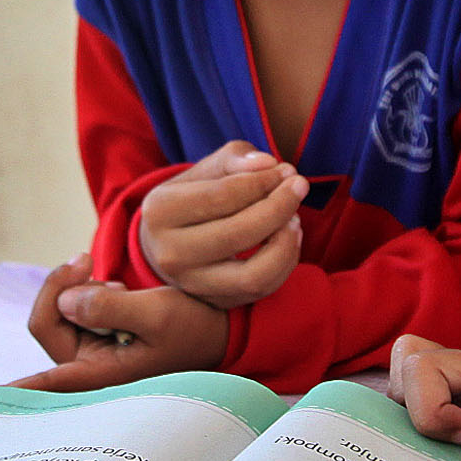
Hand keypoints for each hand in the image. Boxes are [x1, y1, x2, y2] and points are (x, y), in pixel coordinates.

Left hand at [12, 271, 228, 391]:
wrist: (221, 327)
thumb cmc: (195, 328)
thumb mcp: (157, 313)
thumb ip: (107, 306)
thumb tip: (66, 299)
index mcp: (99, 374)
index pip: (40, 384)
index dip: (8, 392)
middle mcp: (88, 366)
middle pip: (46, 322)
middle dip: (61, 286)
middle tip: (88, 259)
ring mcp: (91, 350)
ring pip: (60, 310)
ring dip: (80, 287)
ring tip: (119, 288)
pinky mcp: (98, 335)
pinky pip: (75, 306)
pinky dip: (89, 290)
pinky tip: (118, 291)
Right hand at [138, 142, 308, 308]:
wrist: (170, 241)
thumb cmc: (195, 196)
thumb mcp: (208, 169)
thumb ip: (237, 159)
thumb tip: (269, 164)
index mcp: (160, 210)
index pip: (223, 195)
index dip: (263, 182)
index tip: (286, 171)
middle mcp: (170, 252)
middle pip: (238, 234)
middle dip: (279, 207)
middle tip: (299, 186)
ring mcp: (192, 284)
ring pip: (253, 274)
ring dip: (285, 243)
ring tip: (294, 217)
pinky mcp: (215, 301)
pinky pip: (262, 289)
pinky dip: (285, 262)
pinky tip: (288, 237)